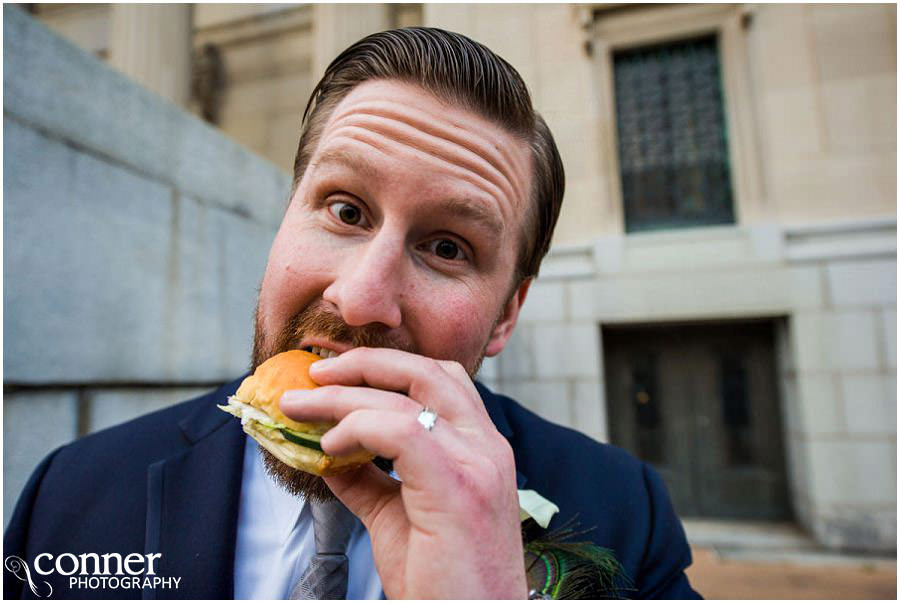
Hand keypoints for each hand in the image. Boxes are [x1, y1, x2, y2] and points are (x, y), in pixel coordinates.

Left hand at [280, 347, 526, 598]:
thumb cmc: (445, 583)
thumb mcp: (396, 518)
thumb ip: (366, 480)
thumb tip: (325, 452)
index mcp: (481, 448)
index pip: (438, 379)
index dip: (384, 367)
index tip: (335, 375)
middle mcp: (487, 446)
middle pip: (426, 370)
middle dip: (363, 363)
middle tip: (314, 374)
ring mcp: (479, 463)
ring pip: (406, 395)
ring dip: (343, 395)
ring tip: (301, 407)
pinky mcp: (460, 488)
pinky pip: (402, 430)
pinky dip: (357, 427)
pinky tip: (330, 446)